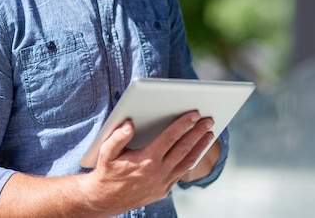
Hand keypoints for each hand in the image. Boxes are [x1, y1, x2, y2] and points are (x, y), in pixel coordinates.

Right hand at [80, 111, 214, 215]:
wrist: (106, 199)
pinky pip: (181, 173)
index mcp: (146, 159)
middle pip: (184, 148)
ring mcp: (163, 182)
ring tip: (209, 134)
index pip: (170, 137)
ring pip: (187, 162)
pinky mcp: (164, 189)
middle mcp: (158, 172)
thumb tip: (130, 124)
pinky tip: (196, 151)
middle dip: (198, 132)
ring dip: (200, 147)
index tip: (194, 114)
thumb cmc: (107, 172)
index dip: (183, 124)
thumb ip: (118, 136)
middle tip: (208, 120)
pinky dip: (191, 160)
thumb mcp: (106, 152)